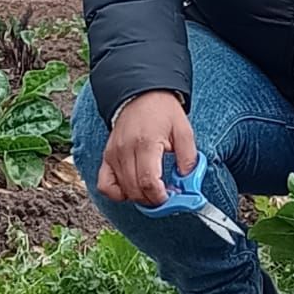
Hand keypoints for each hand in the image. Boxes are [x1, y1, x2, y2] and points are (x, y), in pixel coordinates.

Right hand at [98, 92, 197, 206]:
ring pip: (122, 190)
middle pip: (135, 190)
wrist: (141, 94)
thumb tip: (189, 183)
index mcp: (146, 143)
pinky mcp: (107, 157)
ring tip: (153, 191)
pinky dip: (117, 194)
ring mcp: (113, 155)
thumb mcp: (184, 130)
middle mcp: (125, 150)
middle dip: (152, 200)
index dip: (160, 197)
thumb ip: (188, 158)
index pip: (148, 181)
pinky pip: (105, 185)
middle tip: (166, 196)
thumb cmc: (162, 111)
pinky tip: (132, 189)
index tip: (171, 198)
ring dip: (139, 198)